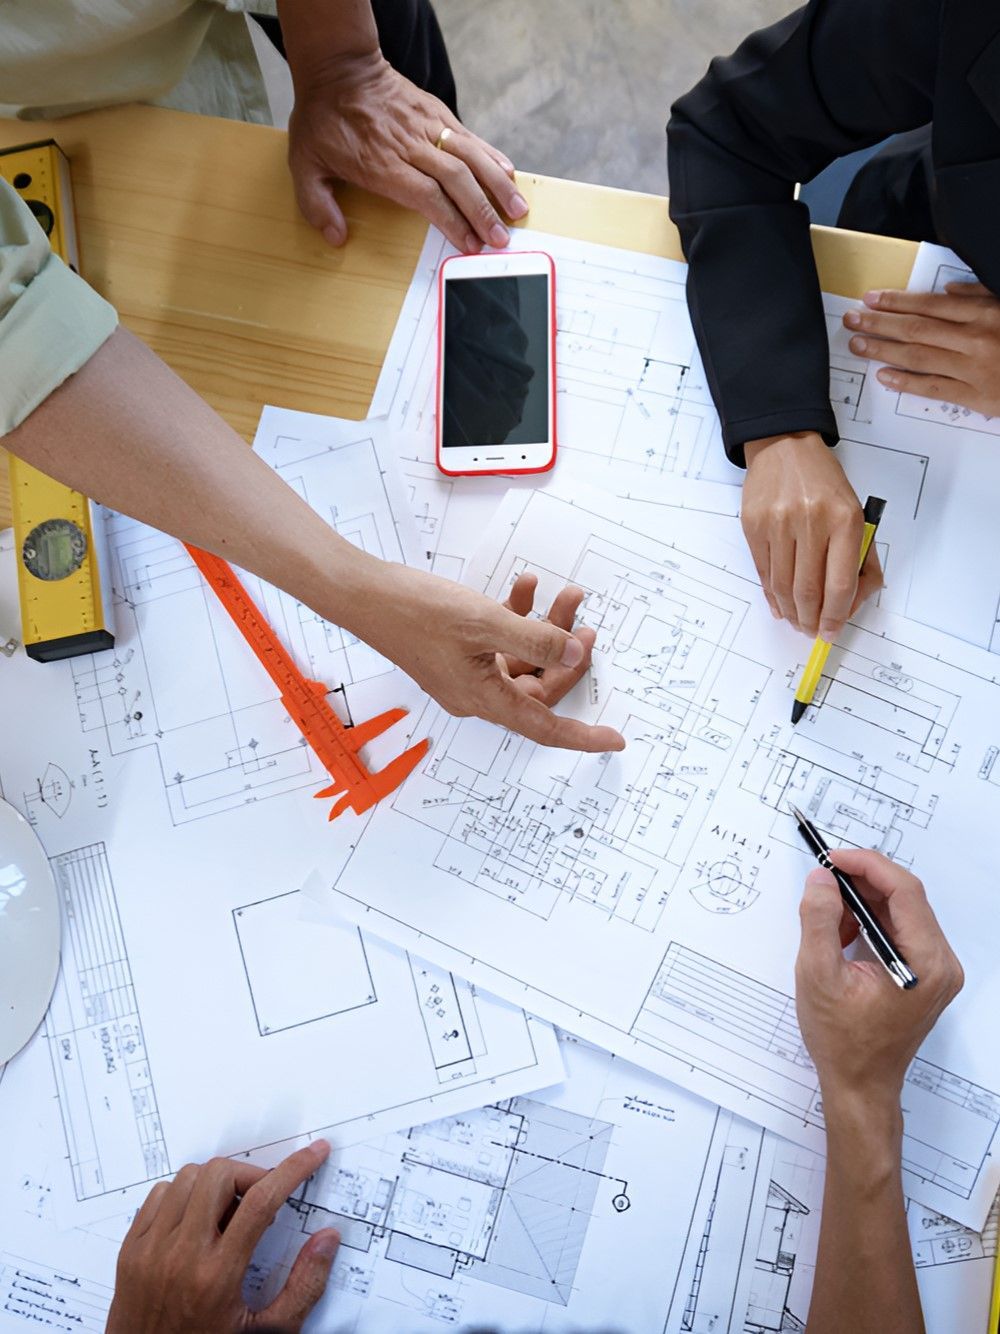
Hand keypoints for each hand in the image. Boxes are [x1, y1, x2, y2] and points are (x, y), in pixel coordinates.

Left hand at [106, 1141, 337, 1333]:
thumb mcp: (267, 1333)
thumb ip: (304, 1286)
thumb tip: (327, 1239)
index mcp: (217, 1277)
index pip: (260, 1202)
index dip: (293, 1170)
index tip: (313, 1154)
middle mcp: (180, 1257)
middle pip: (219, 1176)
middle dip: (250, 1176)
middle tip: (262, 1198)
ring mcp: (150, 1250)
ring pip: (188, 1178)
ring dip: (215, 1184)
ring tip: (227, 1214)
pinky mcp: (129, 1250)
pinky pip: (158, 1195)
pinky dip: (182, 1196)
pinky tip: (196, 1222)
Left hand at [288, 51, 527, 252]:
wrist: (338, 67)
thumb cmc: (323, 119)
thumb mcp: (304, 165)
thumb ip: (318, 206)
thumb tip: (336, 238)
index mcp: (382, 163)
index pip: (427, 197)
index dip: (453, 221)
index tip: (470, 244)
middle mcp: (410, 145)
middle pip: (456, 180)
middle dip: (482, 212)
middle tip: (501, 239)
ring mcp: (427, 126)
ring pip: (470, 157)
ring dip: (497, 186)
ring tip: (517, 210)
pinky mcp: (436, 112)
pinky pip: (469, 137)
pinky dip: (492, 156)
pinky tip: (509, 173)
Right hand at [348, 562, 625, 751]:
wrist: (362, 594)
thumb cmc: (413, 612)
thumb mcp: (484, 622)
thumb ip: (536, 639)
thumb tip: (575, 654)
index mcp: (482, 698)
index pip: (544, 726)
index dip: (582, 735)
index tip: (613, 739)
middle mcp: (475, 693)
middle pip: (538, 686)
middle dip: (565, 653)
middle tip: (584, 624)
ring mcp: (465, 672)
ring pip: (521, 659)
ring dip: (544, 629)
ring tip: (560, 595)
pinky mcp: (457, 651)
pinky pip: (499, 642)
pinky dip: (516, 618)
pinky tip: (525, 588)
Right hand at [741, 432, 882, 638]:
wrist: (785, 446)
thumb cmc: (823, 482)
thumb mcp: (854, 512)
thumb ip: (859, 558)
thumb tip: (848, 603)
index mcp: (845, 519)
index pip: (840, 583)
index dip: (836, 615)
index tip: (833, 630)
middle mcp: (811, 521)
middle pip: (808, 590)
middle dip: (811, 619)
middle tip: (813, 631)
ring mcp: (778, 524)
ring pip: (783, 585)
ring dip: (791, 611)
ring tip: (797, 621)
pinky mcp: (754, 526)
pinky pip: (763, 571)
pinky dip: (771, 594)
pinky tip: (779, 605)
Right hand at [795, 850, 962, 1113]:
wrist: (860, 1084)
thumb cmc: (843, 1041)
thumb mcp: (818, 975)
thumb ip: (819, 920)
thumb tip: (822, 880)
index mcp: (926, 963)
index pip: (905, 892)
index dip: (867, 866)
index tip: (834, 858)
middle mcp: (941, 964)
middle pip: (906, 898)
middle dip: (861, 884)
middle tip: (823, 879)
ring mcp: (936, 969)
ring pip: (901, 912)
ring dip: (862, 905)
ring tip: (827, 920)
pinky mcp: (925, 973)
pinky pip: (899, 930)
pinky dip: (869, 923)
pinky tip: (841, 937)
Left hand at [845, 283, 999, 415]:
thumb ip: (980, 297)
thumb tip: (948, 294)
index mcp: (984, 314)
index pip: (929, 306)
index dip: (896, 302)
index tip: (871, 299)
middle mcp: (975, 340)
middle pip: (917, 330)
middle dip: (880, 324)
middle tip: (852, 320)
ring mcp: (973, 370)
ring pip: (919, 358)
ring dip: (884, 351)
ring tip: (858, 345)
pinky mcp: (975, 397)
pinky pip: (933, 388)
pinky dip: (906, 382)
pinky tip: (884, 376)